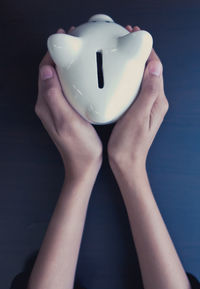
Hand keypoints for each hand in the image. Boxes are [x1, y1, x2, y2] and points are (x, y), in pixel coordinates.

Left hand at [35, 27, 102, 179]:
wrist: (84, 164)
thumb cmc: (79, 146)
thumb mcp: (67, 120)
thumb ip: (55, 96)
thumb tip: (46, 71)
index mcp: (45, 104)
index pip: (44, 71)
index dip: (52, 54)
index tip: (64, 39)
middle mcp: (47, 104)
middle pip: (49, 73)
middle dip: (59, 56)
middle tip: (75, 42)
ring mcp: (56, 108)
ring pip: (57, 80)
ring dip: (66, 66)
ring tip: (80, 54)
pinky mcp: (65, 111)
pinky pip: (65, 89)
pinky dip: (72, 78)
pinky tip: (84, 76)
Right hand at [107, 25, 168, 169]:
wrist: (126, 163)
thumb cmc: (129, 144)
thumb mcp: (138, 117)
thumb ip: (148, 93)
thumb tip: (155, 67)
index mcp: (157, 101)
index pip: (156, 69)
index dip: (147, 51)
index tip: (136, 38)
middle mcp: (155, 101)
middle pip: (151, 71)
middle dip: (140, 54)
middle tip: (126, 39)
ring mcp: (147, 106)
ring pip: (143, 78)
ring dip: (134, 64)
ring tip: (121, 52)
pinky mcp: (138, 110)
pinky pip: (136, 88)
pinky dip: (129, 77)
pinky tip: (118, 74)